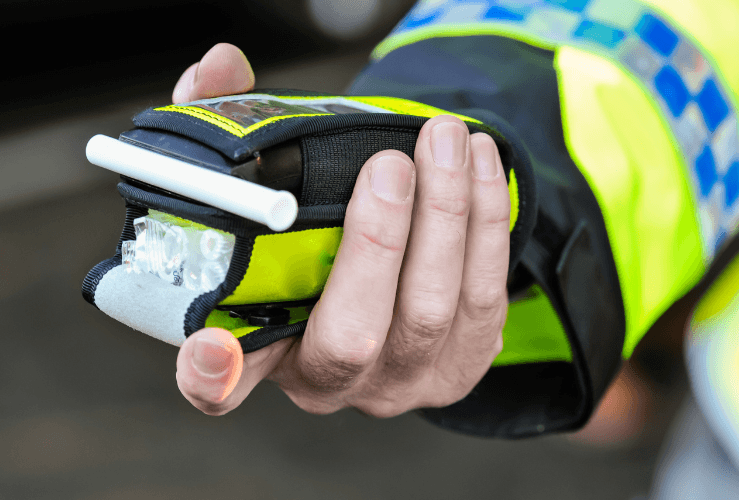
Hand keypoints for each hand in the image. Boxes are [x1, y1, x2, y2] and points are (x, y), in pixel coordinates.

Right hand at [173, 43, 509, 417]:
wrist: (386, 269)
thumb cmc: (314, 231)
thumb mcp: (265, 185)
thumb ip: (230, 127)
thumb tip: (220, 65)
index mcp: (263, 349)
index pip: (219, 385)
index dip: (210, 375)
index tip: (214, 346)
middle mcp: (331, 379)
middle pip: (353, 336)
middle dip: (377, 244)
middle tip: (389, 165)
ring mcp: (401, 379)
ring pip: (432, 310)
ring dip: (446, 215)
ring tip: (444, 139)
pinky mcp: (461, 362)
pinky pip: (484, 296)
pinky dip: (485, 222)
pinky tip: (479, 165)